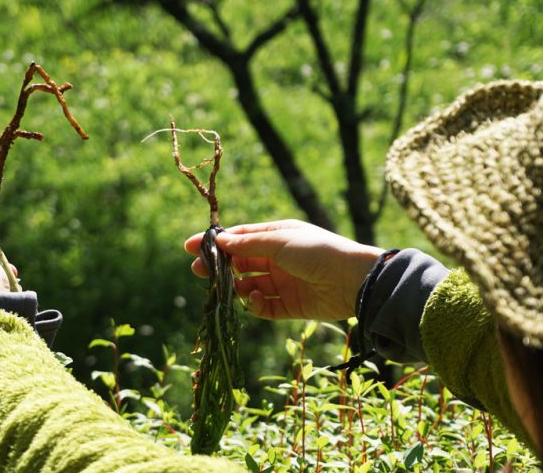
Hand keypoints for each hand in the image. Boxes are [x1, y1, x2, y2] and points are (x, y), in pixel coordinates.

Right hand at [184, 219, 382, 320]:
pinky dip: (251, 304)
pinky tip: (250, 298)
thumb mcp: (279, 241)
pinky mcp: (288, 306)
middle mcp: (277, 259)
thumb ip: (247, 244)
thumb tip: (219, 240)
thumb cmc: (317, 251)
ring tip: (228, 287)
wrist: (352, 281)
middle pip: (239, 263)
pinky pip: (261, 306)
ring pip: (247, 285)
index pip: (239, 238)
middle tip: (199, 271)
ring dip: (234, 286)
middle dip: (219, 266)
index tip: (190, 247)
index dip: (215, 242)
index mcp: (276, 236)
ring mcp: (282, 283)